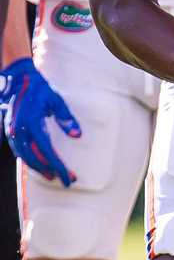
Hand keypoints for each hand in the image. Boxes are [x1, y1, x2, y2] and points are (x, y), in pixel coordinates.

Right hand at [0, 58, 80, 186]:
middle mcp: (20, 130)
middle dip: (51, 170)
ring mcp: (13, 131)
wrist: (19, 80)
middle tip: (67, 179)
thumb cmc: (40, 90)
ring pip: (25, 156)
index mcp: (32, 123)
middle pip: (35, 157)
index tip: (68, 177)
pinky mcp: (11, 131)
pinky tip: (40, 165)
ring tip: (54, 176)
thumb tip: (77, 135)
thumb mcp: (56, 100)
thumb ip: (66, 118)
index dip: (59, 166)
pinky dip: (30, 159)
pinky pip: (20, 150)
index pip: (47, 150)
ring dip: (39, 167)